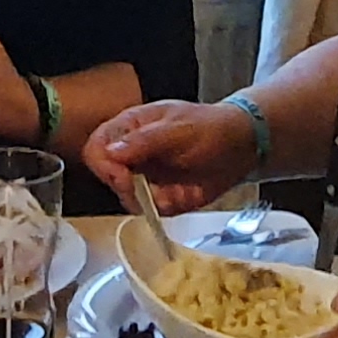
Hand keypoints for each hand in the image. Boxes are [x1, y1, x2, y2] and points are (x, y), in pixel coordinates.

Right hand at [93, 99, 265, 212]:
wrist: (241, 147)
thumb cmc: (211, 128)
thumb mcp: (180, 130)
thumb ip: (146, 141)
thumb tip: (111, 151)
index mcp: (130, 127)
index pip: (96, 147)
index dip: (103, 165)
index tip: (123, 177)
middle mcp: (131, 152)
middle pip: (105, 175)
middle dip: (124, 186)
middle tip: (146, 189)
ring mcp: (144, 175)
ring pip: (124, 197)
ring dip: (144, 200)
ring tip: (170, 191)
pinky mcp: (158, 196)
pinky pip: (148, 209)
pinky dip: (160, 208)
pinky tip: (178, 196)